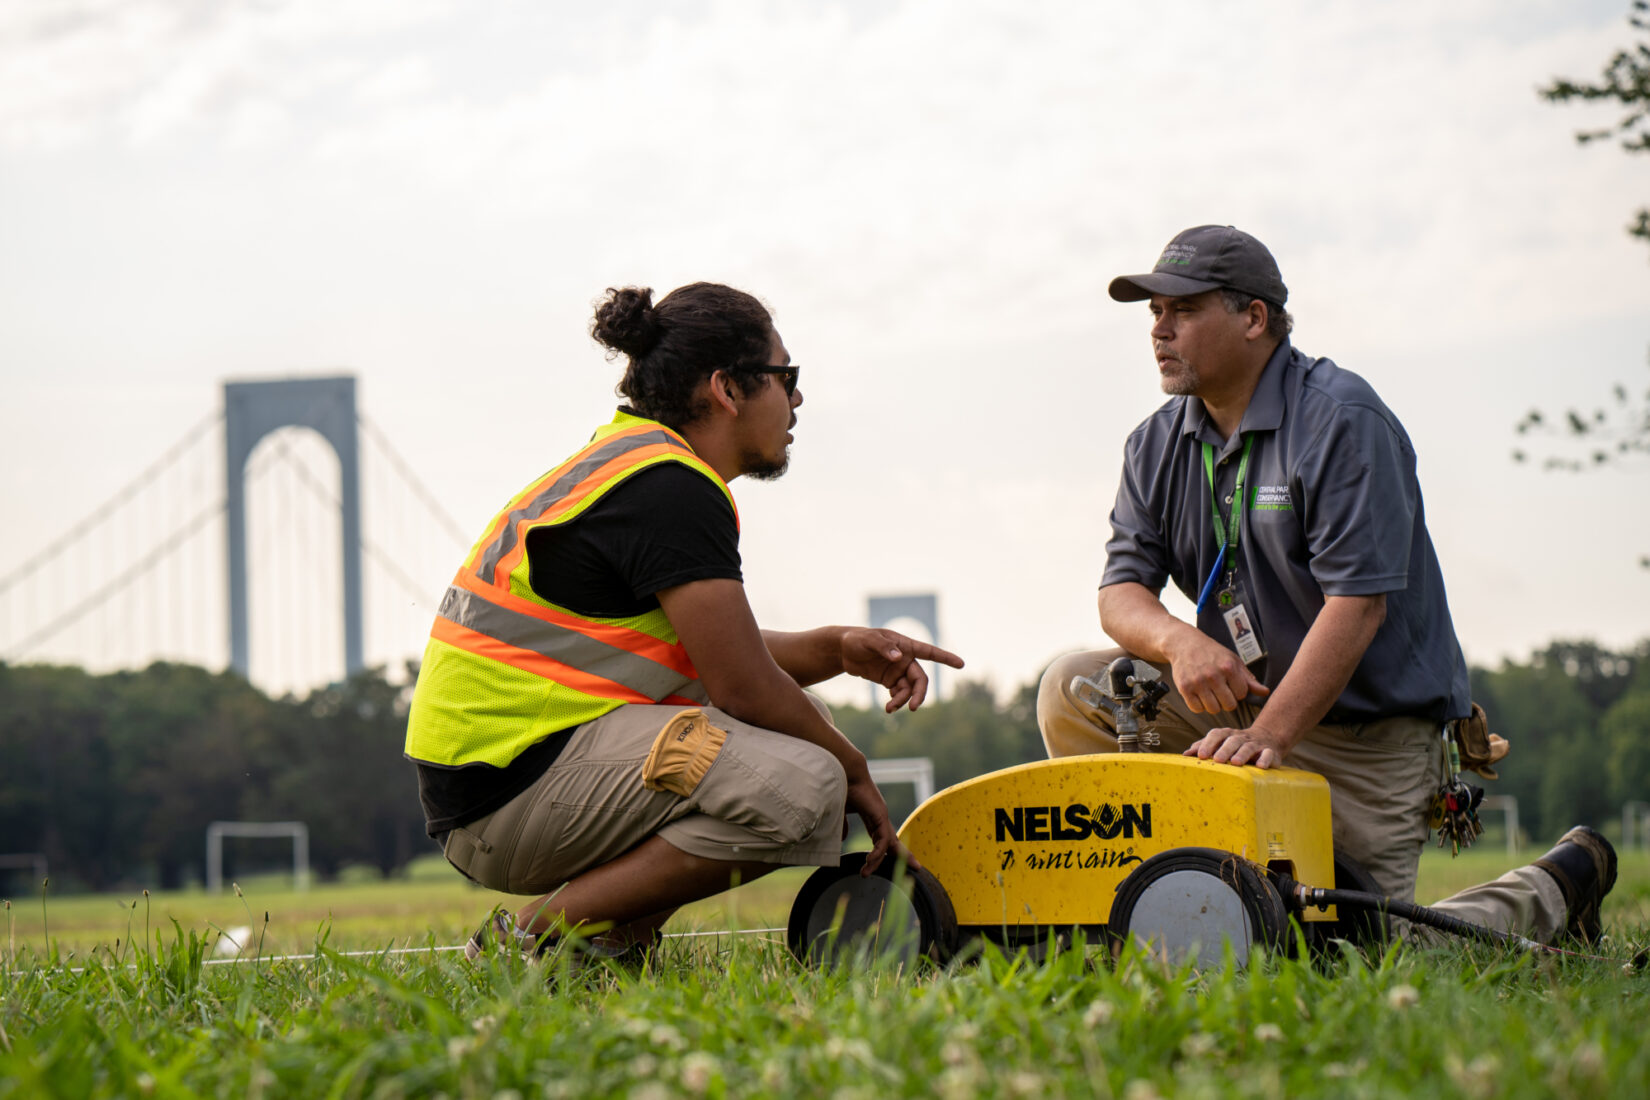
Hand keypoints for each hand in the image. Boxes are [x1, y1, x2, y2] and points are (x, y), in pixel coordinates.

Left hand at [840, 628, 964, 712]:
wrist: (843, 650)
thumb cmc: (857, 640)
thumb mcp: (868, 641)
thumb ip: (884, 647)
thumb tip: (900, 658)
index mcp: (905, 646)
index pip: (930, 652)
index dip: (946, 658)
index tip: (961, 664)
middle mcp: (905, 659)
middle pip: (920, 679)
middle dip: (919, 694)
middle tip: (912, 707)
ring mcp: (898, 671)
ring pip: (909, 690)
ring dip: (903, 700)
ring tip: (890, 709)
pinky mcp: (889, 680)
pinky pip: (898, 694)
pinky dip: (896, 702)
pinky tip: (889, 708)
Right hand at [844, 765, 921, 875]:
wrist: (845, 772)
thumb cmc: (842, 788)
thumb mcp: (841, 812)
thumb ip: (842, 826)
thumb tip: (841, 839)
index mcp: (872, 816)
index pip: (883, 837)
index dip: (889, 849)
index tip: (891, 859)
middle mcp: (880, 818)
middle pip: (894, 842)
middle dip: (905, 856)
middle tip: (916, 868)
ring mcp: (882, 817)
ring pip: (889, 845)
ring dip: (877, 861)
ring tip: (865, 873)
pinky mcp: (880, 816)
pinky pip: (882, 841)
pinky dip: (876, 853)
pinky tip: (869, 862)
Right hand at [1165, 630, 1267, 714]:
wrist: (1184, 644)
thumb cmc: (1212, 653)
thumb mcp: (1233, 661)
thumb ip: (1249, 679)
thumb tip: (1265, 692)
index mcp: (1228, 667)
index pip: (1242, 694)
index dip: (1237, 691)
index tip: (1230, 684)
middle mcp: (1213, 675)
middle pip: (1229, 705)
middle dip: (1227, 700)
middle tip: (1220, 691)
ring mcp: (1198, 682)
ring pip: (1213, 709)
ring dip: (1213, 704)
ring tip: (1210, 693)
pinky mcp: (1184, 688)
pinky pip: (1197, 709)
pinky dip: (1199, 705)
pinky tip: (1199, 695)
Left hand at [1183, 724, 1292, 768]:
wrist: (1267, 739)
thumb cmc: (1236, 745)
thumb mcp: (1220, 744)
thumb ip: (1204, 748)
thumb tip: (1184, 755)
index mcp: (1227, 735)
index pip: (1216, 734)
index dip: (1208, 743)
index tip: (1201, 755)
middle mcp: (1240, 737)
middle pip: (1232, 740)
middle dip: (1224, 750)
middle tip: (1217, 760)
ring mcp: (1256, 744)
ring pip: (1248, 747)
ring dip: (1242, 754)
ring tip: (1236, 763)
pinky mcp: (1270, 751)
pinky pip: (1268, 753)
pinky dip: (1265, 759)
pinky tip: (1261, 766)